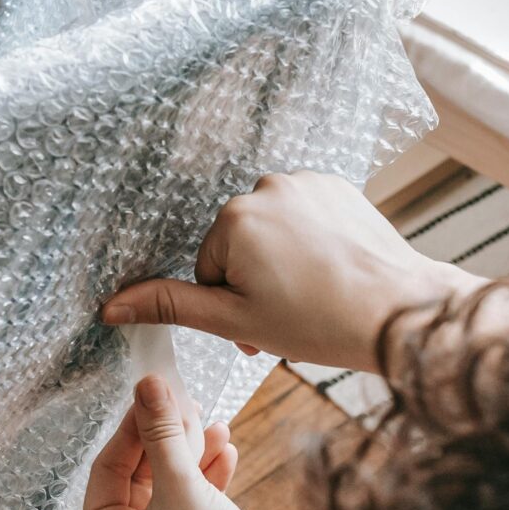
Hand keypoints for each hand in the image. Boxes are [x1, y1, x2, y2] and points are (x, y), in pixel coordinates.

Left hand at [81, 375, 285, 509]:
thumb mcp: (184, 487)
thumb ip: (163, 433)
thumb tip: (147, 384)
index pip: (107, 468)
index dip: (133, 425)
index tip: (157, 389)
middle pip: (137, 475)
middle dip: (166, 437)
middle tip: (187, 400)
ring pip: (166, 486)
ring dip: (190, 453)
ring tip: (214, 422)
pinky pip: (188, 505)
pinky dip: (204, 477)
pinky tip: (226, 449)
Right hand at [102, 172, 474, 372]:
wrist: (398, 311)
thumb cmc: (317, 321)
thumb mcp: (234, 321)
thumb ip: (170, 305)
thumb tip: (110, 306)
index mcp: (233, 218)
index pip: (210, 268)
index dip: (233, 305)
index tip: (263, 328)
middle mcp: (266, 186)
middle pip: (240, 245)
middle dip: (257, 281)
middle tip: (290, 316)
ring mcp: (305, 181)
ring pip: (273, 231)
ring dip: (283, 261)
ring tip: (315, 294)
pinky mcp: (337, 185)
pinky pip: (305, 215)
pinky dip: (312, 241)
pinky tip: (333, 269)